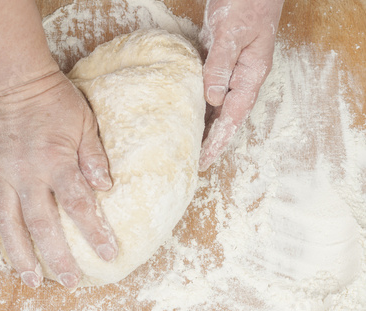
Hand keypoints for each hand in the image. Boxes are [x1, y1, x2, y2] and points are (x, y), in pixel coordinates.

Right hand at [0, 71, 118, 288]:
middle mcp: (25, 173)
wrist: (15, 81)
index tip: (108, 252)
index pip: (78, 204)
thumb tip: (106, 187)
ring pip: (6, 223)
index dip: (94, 232)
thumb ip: (93, 156)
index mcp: (55, 161)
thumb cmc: (55, 101)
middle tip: (69, 280)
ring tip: (31, 280)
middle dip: (57, 256)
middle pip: (41, 224)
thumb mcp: (85, 123)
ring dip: (19, 255)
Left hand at [199, 0, 283, 170]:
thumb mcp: (231, 35)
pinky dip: (204, 107)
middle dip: (213, 141)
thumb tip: (211, 99)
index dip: (218, 141)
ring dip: (208, 127)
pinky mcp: (225, 64)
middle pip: (228, 118)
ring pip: (221, 108)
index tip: (205, 160)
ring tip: (193, 147)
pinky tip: (193, 114)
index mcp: (250, 76)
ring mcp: (235, 72)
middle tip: (196, 162)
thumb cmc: (246, 4)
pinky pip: (214, 92)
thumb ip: (220, 66)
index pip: (232, 117)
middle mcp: (244, 79)